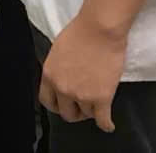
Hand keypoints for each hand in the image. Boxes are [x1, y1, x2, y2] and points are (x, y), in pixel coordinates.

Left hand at [39, 11, 125, 132]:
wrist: (100, 29)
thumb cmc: (81, 32)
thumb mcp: (58, 51)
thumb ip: (58, 69)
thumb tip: (63, 79)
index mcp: (49, 75)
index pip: (47, 101)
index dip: (57, 105)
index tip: (63, 106)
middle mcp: (63, 88)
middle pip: (66, 113)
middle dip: (75, 111)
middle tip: (82, 107)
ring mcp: (82, 95)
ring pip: (86, 115)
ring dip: (91, 111)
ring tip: (97, 105)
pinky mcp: (101, 98)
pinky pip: (102, 120)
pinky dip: (106, 124)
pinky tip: (108, 125)